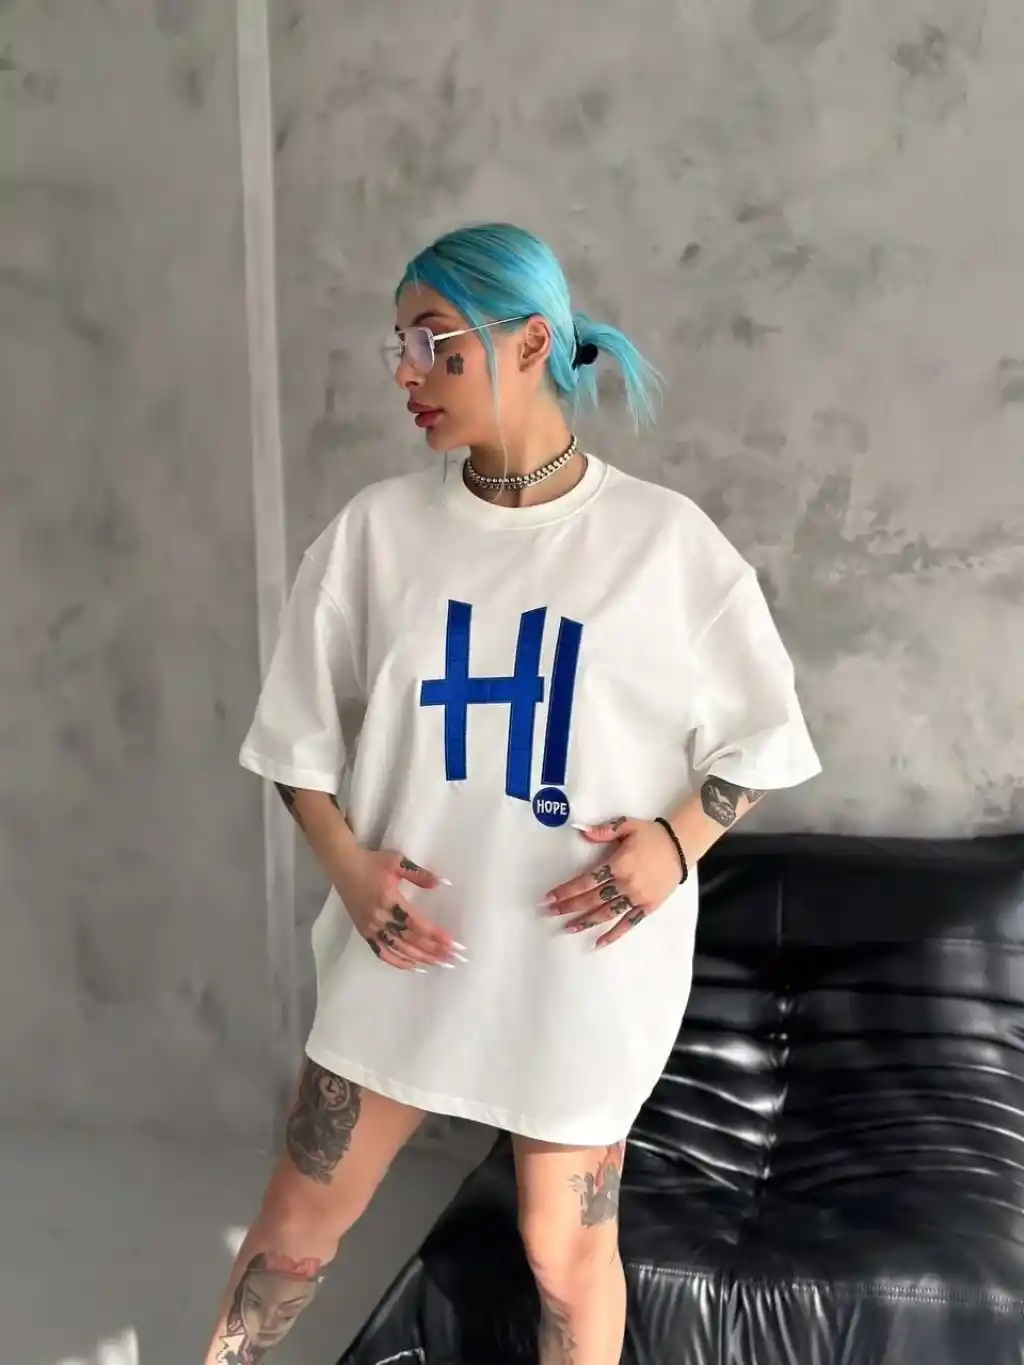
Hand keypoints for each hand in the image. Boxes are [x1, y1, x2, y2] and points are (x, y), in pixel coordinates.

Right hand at [336, 849, 465, 971]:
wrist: (343, 866)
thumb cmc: (372, 862)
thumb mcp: (398, 862)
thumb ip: (420, 875)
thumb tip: (442, 883)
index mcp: (390, 900)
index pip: (417, 923)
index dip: (435, 935)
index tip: (452, 944)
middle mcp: (380, 918)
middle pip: (411, 940)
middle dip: (433, 950)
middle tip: (452, 959)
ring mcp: (371, 927)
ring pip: (399, 949)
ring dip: (420, 958)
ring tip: (438, 964)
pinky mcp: (364, 931)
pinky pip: (381, 952)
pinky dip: (397, 961)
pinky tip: (412, 966)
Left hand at [543, 817, 682, 949]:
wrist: (681, 846)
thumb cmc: (652, 834)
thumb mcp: (627, 825)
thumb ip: (603, 830)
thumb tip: (580, 831)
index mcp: (618, 864)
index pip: (586, 881)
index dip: (567, 890)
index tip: (550, 897)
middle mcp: (626, 884)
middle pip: (592, 899)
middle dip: (569, 907)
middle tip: (551, 913)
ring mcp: (637, 897)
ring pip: (607, 914)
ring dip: (586, 922)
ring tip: (569, 927)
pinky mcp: (647, 906)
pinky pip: (629, 923)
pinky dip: (614, 934)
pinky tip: (599, 942)